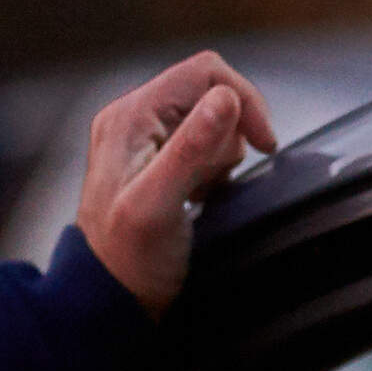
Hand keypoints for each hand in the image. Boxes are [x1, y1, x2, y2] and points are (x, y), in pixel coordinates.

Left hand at [77, 52, 275, 315]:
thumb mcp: (161, 204)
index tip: (263, 143)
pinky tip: (198, 196)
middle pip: (209, 92)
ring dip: (220, 153)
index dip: (244, 100)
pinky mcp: (152, 158)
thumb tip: (226, 99)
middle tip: (216, 179)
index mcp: (130, 116)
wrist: (108, 298)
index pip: (205, 72)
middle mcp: (131, 117)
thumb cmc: (128, 261)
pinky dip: (211, 166)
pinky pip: (200, 142)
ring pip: (209, 118)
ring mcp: (141, 137)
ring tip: (202, 192)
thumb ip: (191, 149)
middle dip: (229, 134)